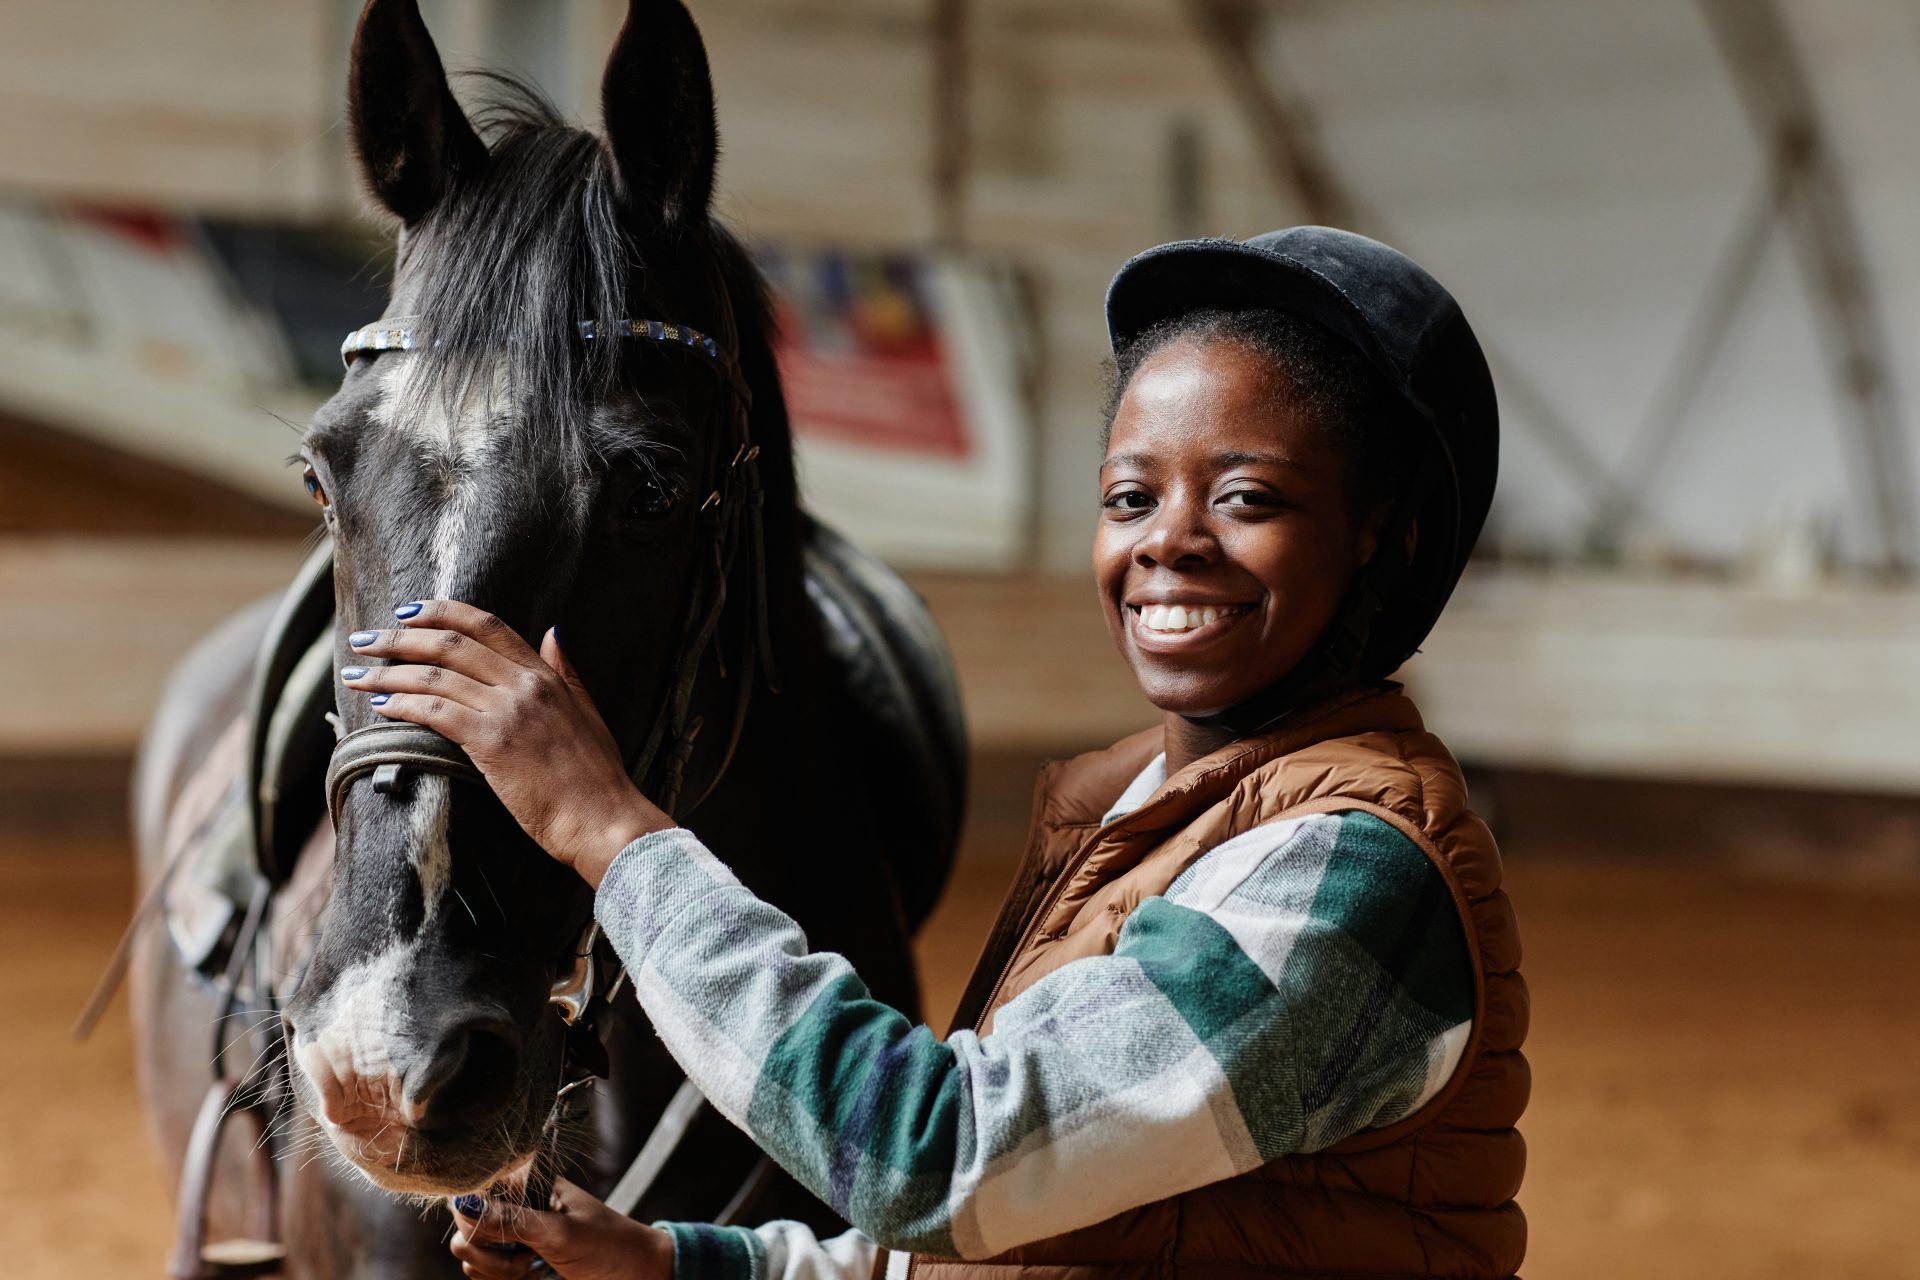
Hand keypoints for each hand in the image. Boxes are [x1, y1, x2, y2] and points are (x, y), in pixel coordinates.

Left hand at [340, 600, 673, 886]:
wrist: (604, 819)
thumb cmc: (597, 778)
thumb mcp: (588, 712)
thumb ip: (566, 672)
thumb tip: (553, 632)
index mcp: (546, 675)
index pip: (486, 625)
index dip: (442, 613)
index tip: (407, 612)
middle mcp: (525, 684)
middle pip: (450, 644)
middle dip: (399, 639)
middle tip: (365, 641)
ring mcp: (508, 711)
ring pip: (434, 676)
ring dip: (387, 673)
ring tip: (356, 674)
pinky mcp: (492, 742)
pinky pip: (435, 712)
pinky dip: (402, 704)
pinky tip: (381, 706)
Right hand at [448, 1181, 674, 1279]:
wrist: (634, 1274)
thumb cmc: (607, 1245)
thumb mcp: (560, 1233)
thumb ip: (512, 1220)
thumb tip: (463, 1204)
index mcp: (526, 1182)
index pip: (469, 1188)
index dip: (471, 1215)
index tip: (499, 1235)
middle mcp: (513, 1203)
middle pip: (463, 1226)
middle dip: (488, 1251)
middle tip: (526, 1257)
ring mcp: (511, 1233)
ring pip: (469, 1254)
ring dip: (496, 1270)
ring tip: (533, 1266)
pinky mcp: (511, 1259)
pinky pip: (482, 1272)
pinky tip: (530, 1275)